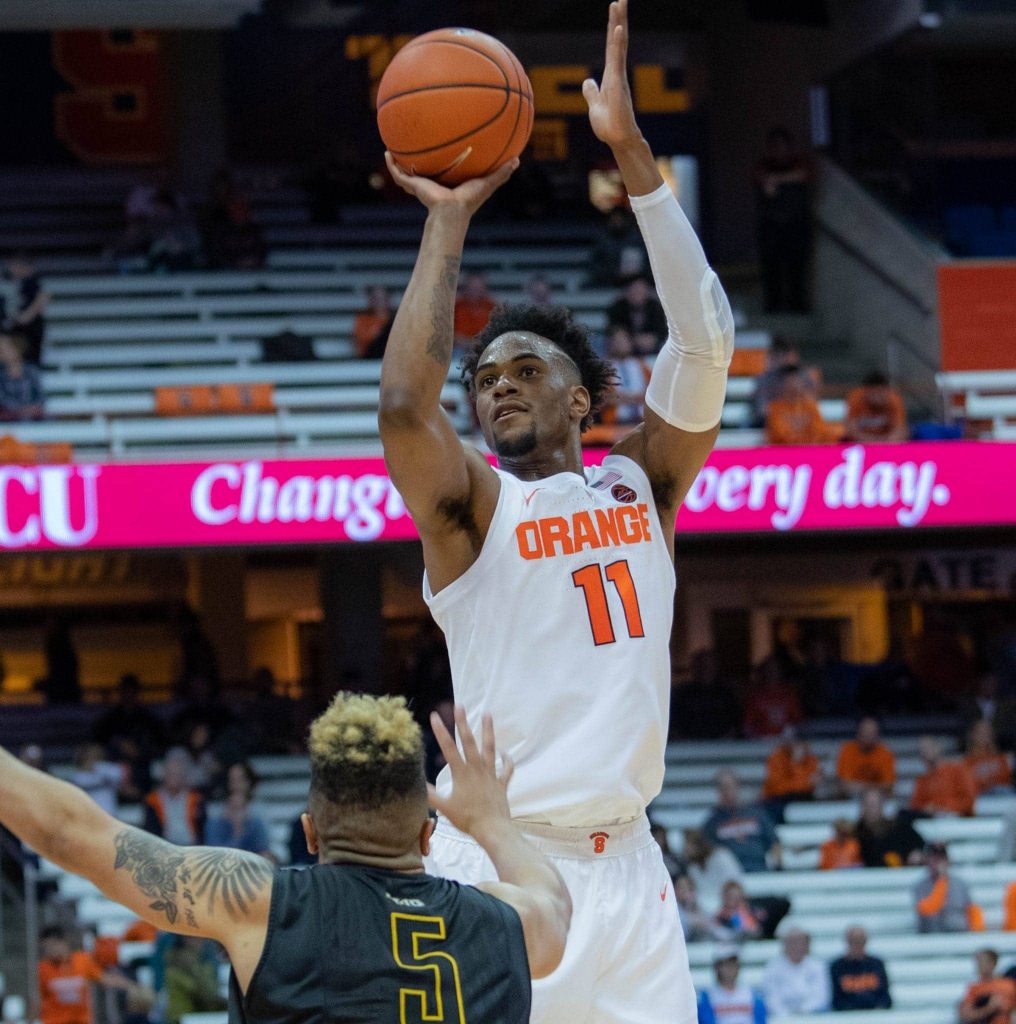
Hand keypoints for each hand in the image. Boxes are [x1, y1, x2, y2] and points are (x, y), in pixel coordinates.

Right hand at [385, 152, 518, 216]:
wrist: (452, 212)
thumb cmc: (469, 201)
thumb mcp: (487, 183)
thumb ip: (501, 172)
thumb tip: (518, 160)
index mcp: (447, 183)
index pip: (444, 170)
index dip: (443, 159)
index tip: (442, 147)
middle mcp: (432, 183)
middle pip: (423, 170)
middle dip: (418, 159)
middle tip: (416, 143)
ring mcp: (420, 185)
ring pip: (406, 173)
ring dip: (399, 162)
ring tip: (392, 147)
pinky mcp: (413, 186)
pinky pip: (398, 174)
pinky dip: (391, 164)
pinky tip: (387, 152)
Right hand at [428, 706, 513, 836]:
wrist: (493, 828)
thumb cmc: (467, 819)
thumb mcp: (444, 808)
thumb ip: (430, 795)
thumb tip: (416, 784)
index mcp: (462, 773)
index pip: (449, 748)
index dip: (440, 731)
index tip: (435, 716)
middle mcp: (477, 769)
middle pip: (469, 741)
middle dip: (463, 723)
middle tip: (459, 706)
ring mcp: (491, 774)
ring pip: (490, 748)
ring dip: (488, 731)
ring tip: (488, 714)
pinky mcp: (501, 783)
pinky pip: (506, 769)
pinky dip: (507, 760)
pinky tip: (504, 752)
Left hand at [583, 0, 641, 149]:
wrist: (618, 139)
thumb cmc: (609, 125)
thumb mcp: (595, 105)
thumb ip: (592, 92)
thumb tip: (588, 81)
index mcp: (611, 75)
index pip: (611, 47)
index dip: (612, 29)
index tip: (614, 10)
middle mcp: (616, 72)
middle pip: (617, 41)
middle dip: (618, 19)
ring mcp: (618, 77)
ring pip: (618, 45)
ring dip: (618, 24)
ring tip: (619, 3)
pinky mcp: (618, 84)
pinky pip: (618, 60)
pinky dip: (618, 44)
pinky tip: (619, 29)